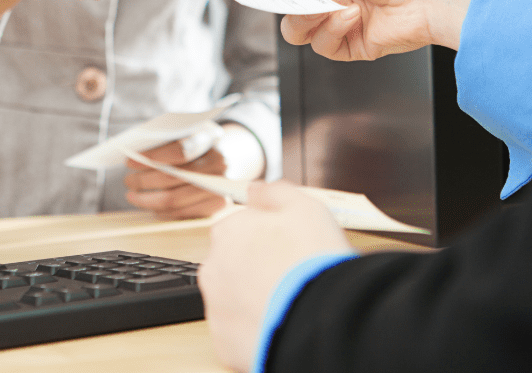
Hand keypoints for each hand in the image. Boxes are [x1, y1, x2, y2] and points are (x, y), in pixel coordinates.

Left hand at [124, 140, 227, 219]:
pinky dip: (161, 211)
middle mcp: (218, 164)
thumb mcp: (182, 134)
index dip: (150, 157)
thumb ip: (163, 141)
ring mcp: (219, 187)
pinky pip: (181, 214)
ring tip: (133, 195)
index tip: (129, 162)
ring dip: (147, 200)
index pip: (177, 151)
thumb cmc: (193, 145)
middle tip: (128, 181)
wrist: (222, 160)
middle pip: (171, 177)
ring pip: (173, 199)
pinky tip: (151, 205)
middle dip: (143, 181)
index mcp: (207, 139)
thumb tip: (133, 153)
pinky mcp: (215, 207)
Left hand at [198, 181, 351, 371]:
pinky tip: (281, 325)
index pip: (241, 230)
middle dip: (258, 270)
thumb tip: (255, 190)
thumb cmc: (312, 262)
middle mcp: (213, 267)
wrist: (318, 319)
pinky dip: (257, 330)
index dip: (268, 239)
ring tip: (290, 304)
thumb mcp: (305, 208)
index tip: (289, 250)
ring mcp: (216, 306)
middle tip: (292, 279)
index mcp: (228, 232)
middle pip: (235, 264)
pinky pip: (240, 332)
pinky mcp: (224, 342)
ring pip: (235, 299)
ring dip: (256, 300)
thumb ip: (275, 193)